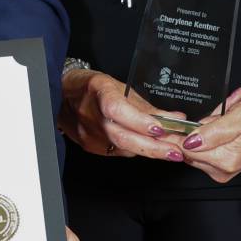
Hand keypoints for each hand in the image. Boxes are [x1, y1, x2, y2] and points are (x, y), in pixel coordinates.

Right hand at [59, 69, 185, 158]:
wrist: (63, 96)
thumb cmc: (94, 88)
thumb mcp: (121, 88)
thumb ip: (148, 107)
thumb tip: (176, 118)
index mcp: (99, 91)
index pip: (118, 110)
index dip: (140, 121)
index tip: (162, 129)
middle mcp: (91, 115)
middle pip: (123, 136)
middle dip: (153, 147)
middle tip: (176, 152)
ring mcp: (89, 134)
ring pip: (123, 147)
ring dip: (149, 150)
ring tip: (170, 152)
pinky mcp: (90, 146)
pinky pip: (118, 151)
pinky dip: (135, 149)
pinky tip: (148, 148)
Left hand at [177, 87, 240, 182]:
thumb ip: (213, 132)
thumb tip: (190, 142)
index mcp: (226, 159)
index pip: (186, 150)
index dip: (182, 132)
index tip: (187, 119)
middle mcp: (225, 169)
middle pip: (191, 149)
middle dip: (198, 128)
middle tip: (218, 113)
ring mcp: (227, 168)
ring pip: (201, 147)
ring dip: (208, 127)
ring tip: (228, 115)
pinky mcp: (230, 164)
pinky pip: (211, 147)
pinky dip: (216, 131)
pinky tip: (229, 121)